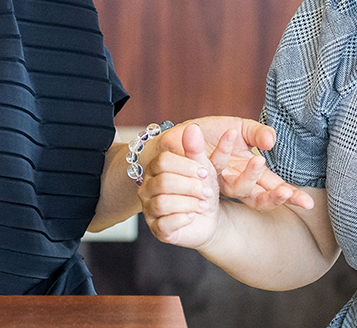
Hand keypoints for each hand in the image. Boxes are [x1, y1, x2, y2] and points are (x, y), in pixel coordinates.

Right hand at [139, 123, 221, 247]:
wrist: (209, 217)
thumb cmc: (202, 189)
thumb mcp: (203, 168)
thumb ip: (196, 149)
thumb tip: (192, 127)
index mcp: (155, 169)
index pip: (162, 161)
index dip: (185, 166)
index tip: (204, 172)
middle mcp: (147, 188)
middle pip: (163, 182)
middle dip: (190, 186)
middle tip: (207, 191)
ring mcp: (149, 210)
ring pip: (163, 203)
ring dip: (189, 203)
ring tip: (203, 204)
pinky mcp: (157, 229)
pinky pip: (165, 224)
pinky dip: (183, 219)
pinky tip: (193, 216)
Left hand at [156, 116, 313, 211]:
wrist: (181, 135)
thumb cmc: (214, 134)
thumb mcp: (241, 128)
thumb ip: (258, 133)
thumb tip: (271, 141)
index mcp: (250, 173)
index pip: (274, 189)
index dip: (290, 196)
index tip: (307, 203)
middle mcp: (235, 181)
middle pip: (259, 198)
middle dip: (274, 196)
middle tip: (285, 192)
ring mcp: (218, 179)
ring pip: (238, 187)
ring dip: (250, 175)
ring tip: (259, 159)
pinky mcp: (199, 170)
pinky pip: (212, 164)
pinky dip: (223, 149)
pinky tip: (231, 134)